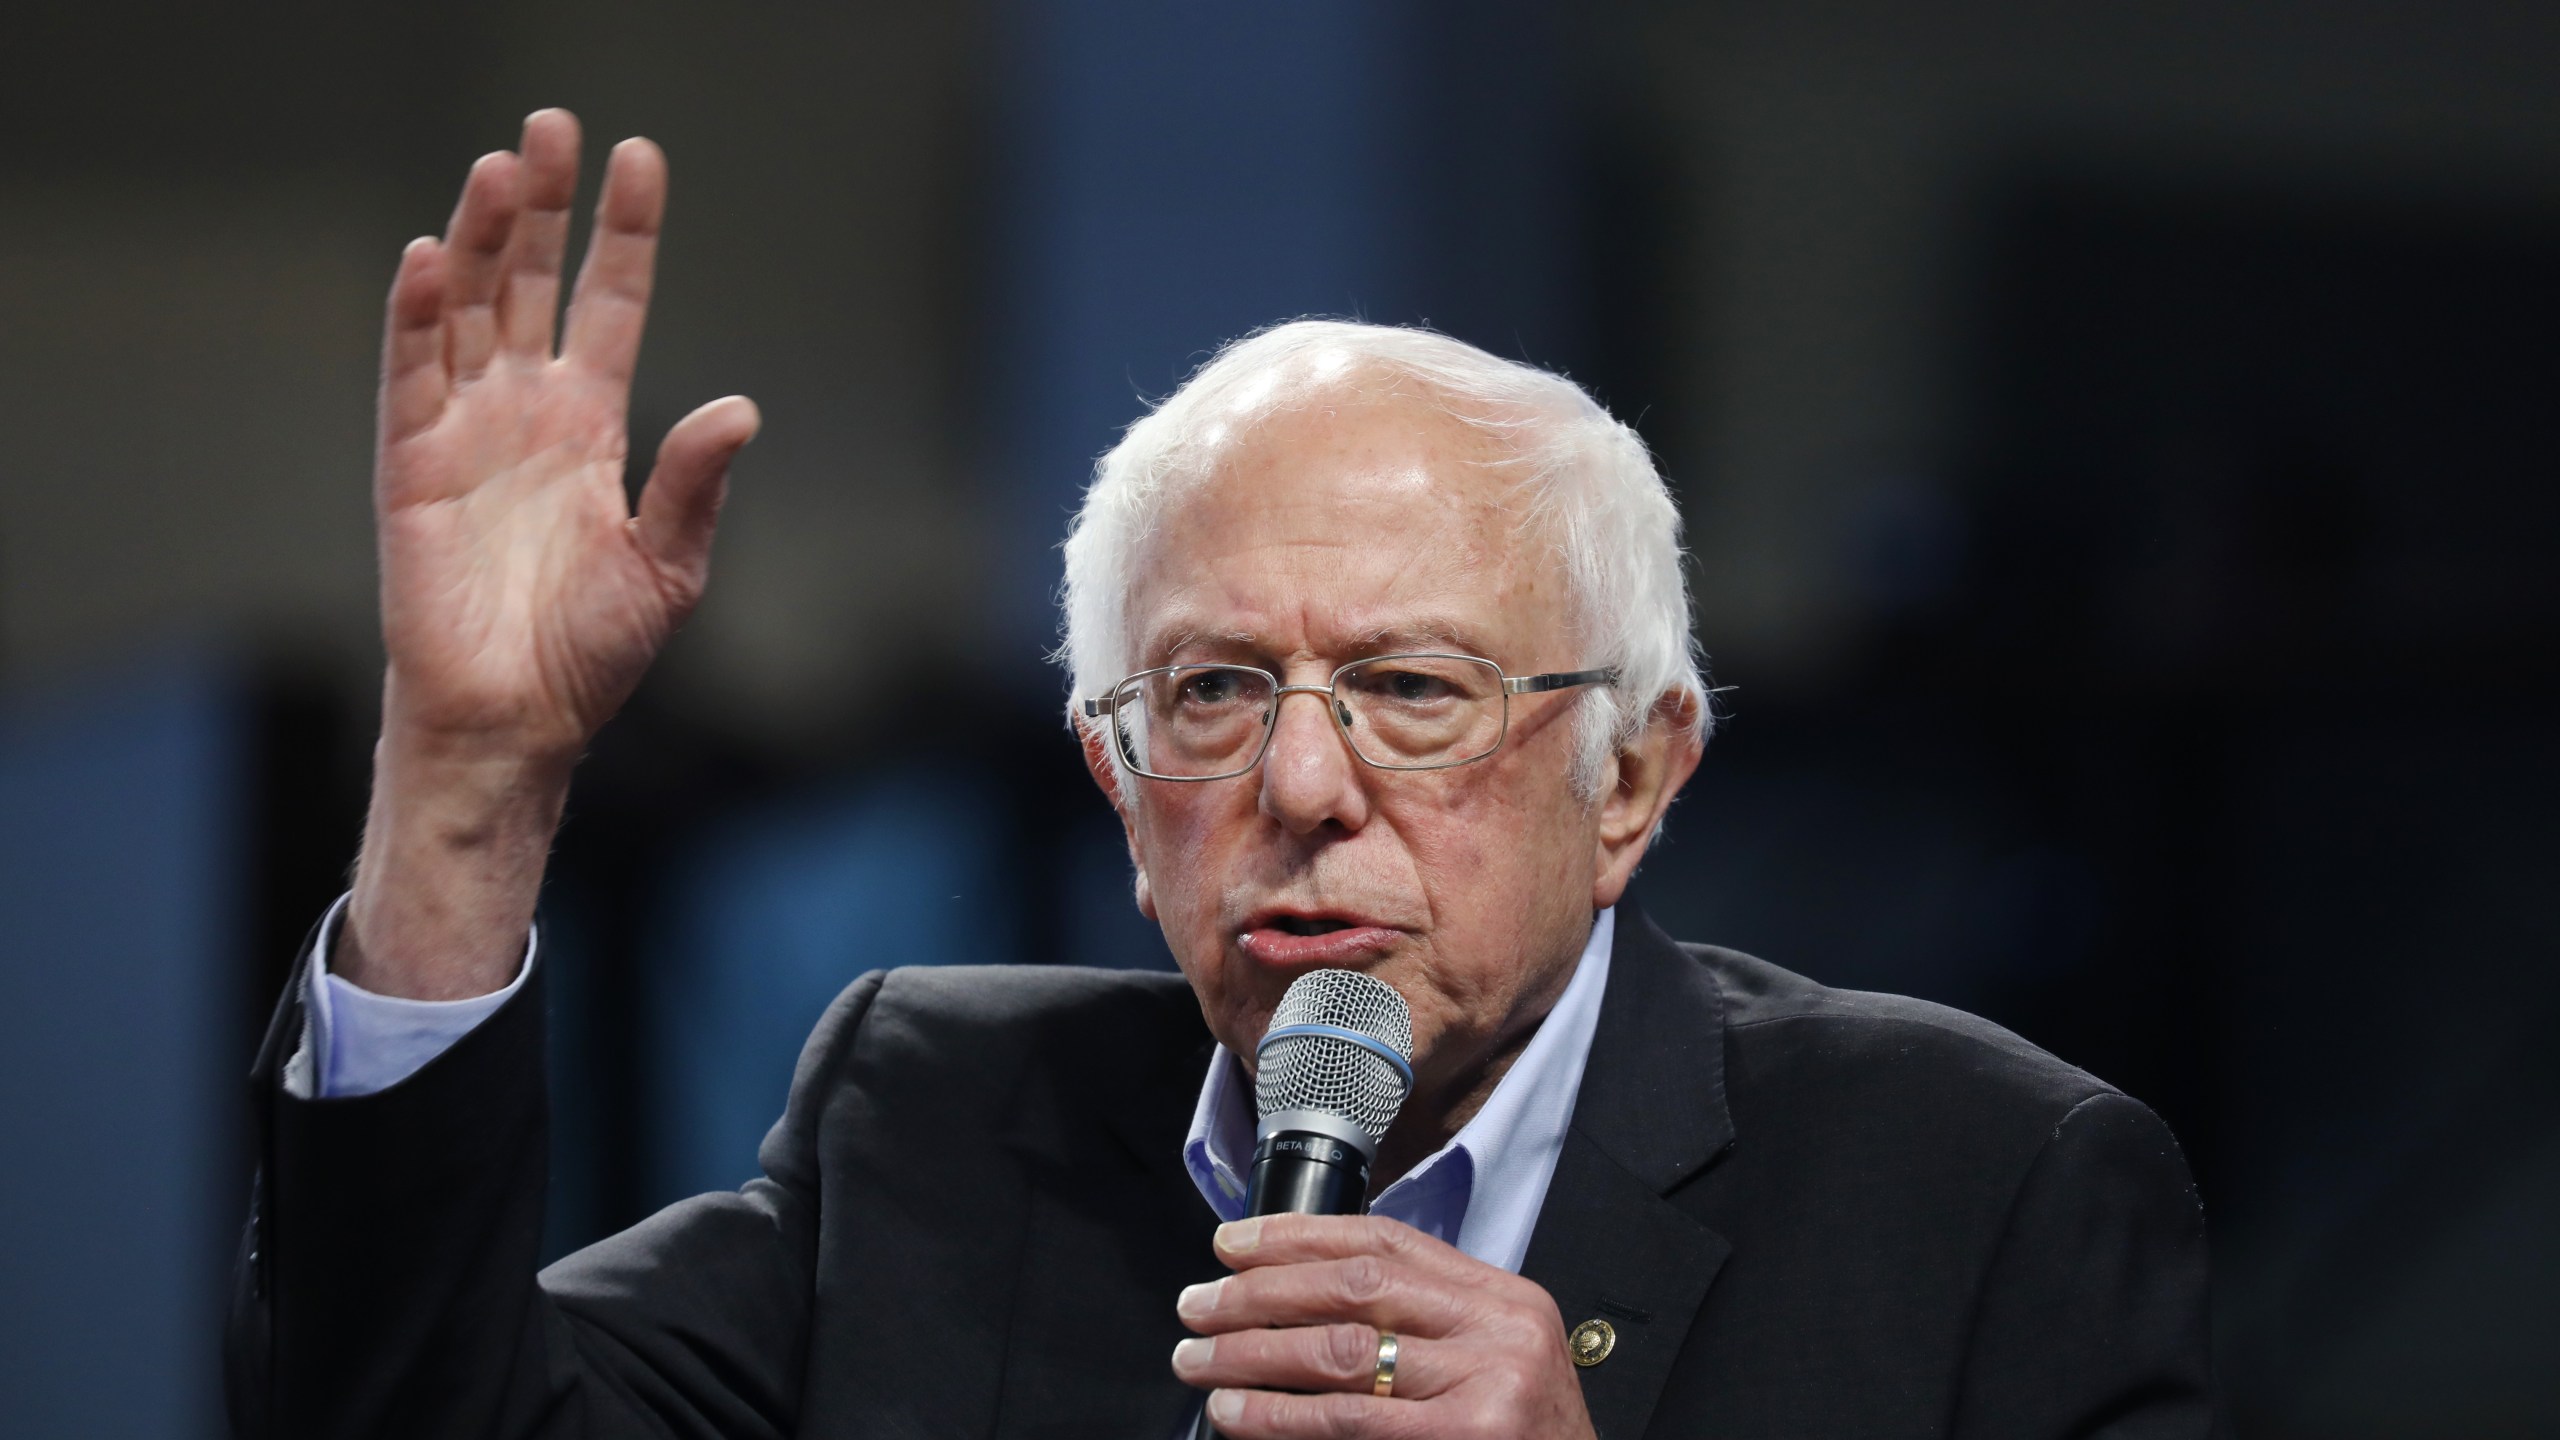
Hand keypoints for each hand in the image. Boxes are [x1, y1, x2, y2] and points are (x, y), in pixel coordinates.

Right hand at [343, 110, 755, 997]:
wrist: (518, 720)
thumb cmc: (592, 653)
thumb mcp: (668, 565)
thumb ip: (696, 485)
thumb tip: (741, 408)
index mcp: (589, 425)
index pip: (608, 304)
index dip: (622, 234)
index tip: (639, 158)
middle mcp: (524, 410)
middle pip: (532, 282)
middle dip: (544, 206)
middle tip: (555, 126)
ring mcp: (463, 429)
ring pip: (471, 308)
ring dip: (483, 237)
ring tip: (503, 166)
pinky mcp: (410, 463)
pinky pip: (411, 373)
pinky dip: (419, 314)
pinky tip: (434, 255)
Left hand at [1172, 1215, 1597, 1439]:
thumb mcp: (1488, 1364)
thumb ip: (1419, 1326)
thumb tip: (1293, 1298)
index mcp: (1504, 1298)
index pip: (1387, 1239)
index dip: (1298, 1235)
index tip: (1232, 1243)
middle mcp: (1501, 1331)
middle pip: (1356, 1286)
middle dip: (1261, 1291)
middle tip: (1198, 1305)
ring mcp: (1487, 1389)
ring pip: (1341, 1351)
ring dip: (1252, 1353)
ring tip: (1198, 1361)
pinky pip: (1347, 1422)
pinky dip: (1278, 1417)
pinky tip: (1236, 1414)